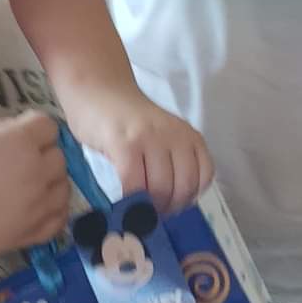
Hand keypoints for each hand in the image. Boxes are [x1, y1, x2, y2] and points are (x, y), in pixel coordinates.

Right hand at [0, 112, 69, 265]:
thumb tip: (15, 132)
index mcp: (20, 142)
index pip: (48, 126)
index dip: (34, 129)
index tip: (21, 135)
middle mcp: (37, 172)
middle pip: (58, 157)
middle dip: (43, 155)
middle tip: (20, 163)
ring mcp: (38, 205)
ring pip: (64, 187)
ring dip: (51, 183)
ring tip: (31, 186)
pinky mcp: (32, 232)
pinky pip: (58, 219)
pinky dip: (54, 211)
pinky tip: (41, 208)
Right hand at [65, 86, 211, 214]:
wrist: (97, 89)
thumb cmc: (127, 119)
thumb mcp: (162, 136)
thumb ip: (171, 161)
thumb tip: (170, 203)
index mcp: (189, 136)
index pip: (204, 176)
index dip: (189, 198)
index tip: (173, 206)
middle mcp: (175, 136)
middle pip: (183, 186)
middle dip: (169, 207)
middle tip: (153, 213)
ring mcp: (150, 139)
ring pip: (160, 188)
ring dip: (150, 207)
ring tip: (138, 208)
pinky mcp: (125, 144)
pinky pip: (134, 183)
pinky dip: (130, 199)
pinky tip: (123, 200)